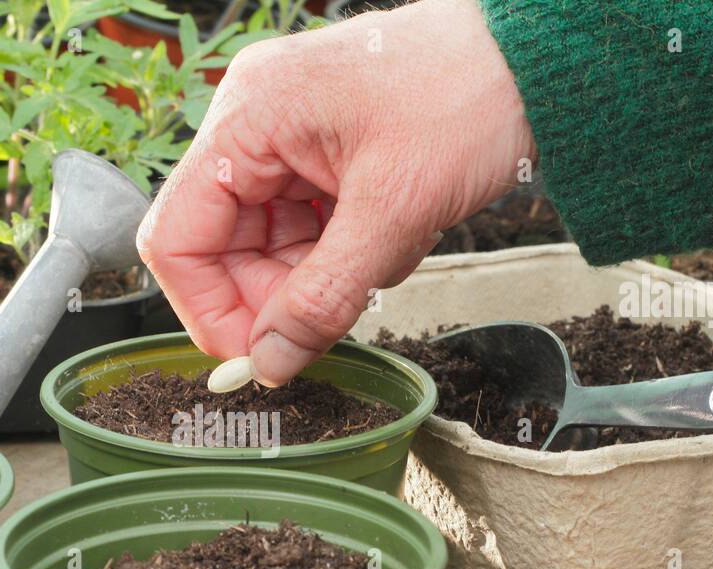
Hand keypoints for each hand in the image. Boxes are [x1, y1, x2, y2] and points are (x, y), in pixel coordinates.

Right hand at [137, 0, 535, 384]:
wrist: (536, 60)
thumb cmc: (469, 97)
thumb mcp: (394, 212)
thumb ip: (323, 298)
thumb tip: (269, 363)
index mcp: (248, 118)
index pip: (177, 237)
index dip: (208, 308)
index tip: (255, 355)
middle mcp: (252, 123)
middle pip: (219, 246)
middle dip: (272, 294)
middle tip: (327, 320)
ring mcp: (284, 138)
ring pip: (265, 245)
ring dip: (314, 274)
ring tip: (380, 256)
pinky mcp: (318, 153)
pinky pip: (303, 228)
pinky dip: (339, 253)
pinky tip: (385, 239)